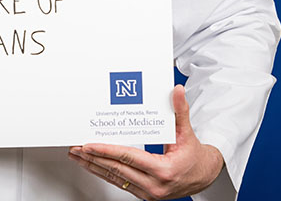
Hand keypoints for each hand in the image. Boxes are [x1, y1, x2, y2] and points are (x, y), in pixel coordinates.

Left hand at [68, 85, 223, 199]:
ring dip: (94, 166)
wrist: (204, 176)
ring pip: (115, 179)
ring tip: (77, 156)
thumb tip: (176, 90)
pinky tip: (92, 165)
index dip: (106, 151)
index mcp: (163, 170)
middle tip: (76, 148)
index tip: (89, 145)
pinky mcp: (144, 195)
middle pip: (117, 170)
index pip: (127, 158)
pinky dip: (104, 173)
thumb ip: (179, 110)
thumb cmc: (194, 156)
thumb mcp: (186, 132)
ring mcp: (148, 193)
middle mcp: (154, 185)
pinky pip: (120, 183)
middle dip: (93, 158)